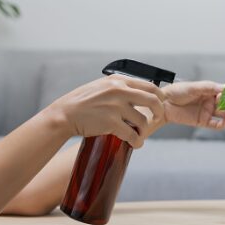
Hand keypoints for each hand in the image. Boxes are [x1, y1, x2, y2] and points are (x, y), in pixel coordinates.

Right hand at [46, 74, 164, 147]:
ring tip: (139, 135)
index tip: (160, 105)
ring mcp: (115, 106)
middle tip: (157, 119)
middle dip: (159, 112)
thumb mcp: (103, 86)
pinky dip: (137, 141)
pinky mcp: (111, 122)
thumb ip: (121, 87)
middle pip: (153, 100)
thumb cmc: (83, 102)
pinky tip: (135, 143)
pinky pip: (132, 134)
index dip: (159, 97)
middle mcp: (119, 90)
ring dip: (144, 131)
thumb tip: (141, 93)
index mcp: (119, 80)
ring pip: (143, 121)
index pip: (150, 86)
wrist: (64, 114)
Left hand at [162, 81, 224, 128]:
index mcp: (209, 90)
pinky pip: (216, 125)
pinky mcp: (203, 121)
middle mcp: (210, 101)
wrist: (164, 104)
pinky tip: (224, 121)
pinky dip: (223, 124)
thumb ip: (209, 87)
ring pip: (224, 113)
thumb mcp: (193, 87)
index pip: (224, 91)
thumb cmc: (176, 92)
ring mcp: (207, 111)